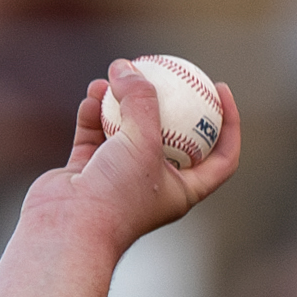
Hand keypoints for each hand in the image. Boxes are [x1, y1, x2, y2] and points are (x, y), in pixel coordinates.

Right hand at [0, 61, 242, 296]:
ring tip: (117, 74)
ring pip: (127, 130)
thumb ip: (140, 101)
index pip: (221, 156)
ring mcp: (118, 178)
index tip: (221, 88)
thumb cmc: (116, 195)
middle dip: (168, 102)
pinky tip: (93, 93)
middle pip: (172, 136)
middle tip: (166, 70)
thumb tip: (127, 66)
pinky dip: (94, 113)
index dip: (229, 123)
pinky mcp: (87, 171)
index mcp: (183, 190)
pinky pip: (94, 133)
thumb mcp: (143, 142)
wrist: (67, 229)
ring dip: (123, 101)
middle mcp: (153, 185)